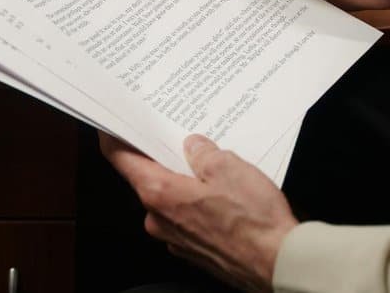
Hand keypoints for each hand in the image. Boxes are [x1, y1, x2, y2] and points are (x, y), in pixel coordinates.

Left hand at [100, 132, 297, 291]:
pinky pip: (186, 217)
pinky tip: (223, 197)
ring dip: (185, 183)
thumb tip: (193, 146)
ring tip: (215, 170)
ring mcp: (175, 237)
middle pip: (147, 178)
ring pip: (170, 199)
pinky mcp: (193, 249)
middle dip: (162, 158)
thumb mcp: (227, 166)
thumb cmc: (253, 220)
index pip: (121, 160)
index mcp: (159, 194)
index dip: (114, 138)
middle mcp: (159, 219)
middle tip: (180, 139)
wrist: (277, 263)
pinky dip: (197, 204)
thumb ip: (202, 152)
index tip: (112, 125)